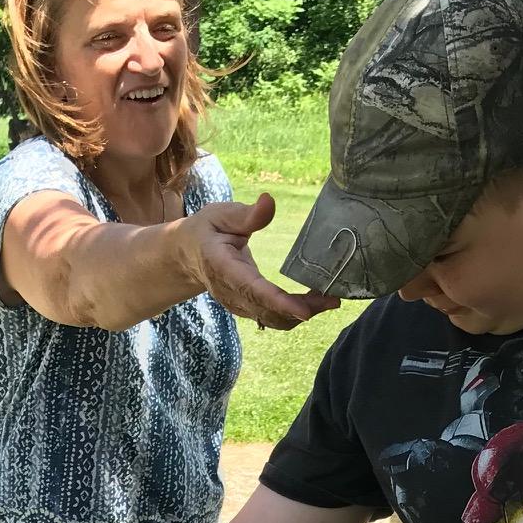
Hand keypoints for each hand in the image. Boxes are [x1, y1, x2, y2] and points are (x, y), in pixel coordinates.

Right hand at [184, 194, 340, 330]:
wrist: (188, 256)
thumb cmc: (207, 230)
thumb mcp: (221, 214)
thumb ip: (246, 214)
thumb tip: (269, 202)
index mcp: (224, 269)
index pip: (254, 290)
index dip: (280, 302)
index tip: (306, 310)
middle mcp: (231, 294)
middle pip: (270, 311)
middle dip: (303, 310)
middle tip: (334, 299)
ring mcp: (239, 306)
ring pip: (274, 320)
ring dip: (303, 314)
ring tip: (330, 300)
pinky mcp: (247, 309)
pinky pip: (273, 318)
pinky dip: (295, 314)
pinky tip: (315, 302)